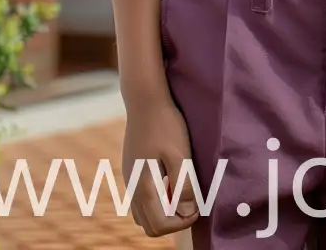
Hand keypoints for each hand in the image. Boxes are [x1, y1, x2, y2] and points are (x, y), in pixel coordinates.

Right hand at [122, 89, 198, 236]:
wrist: (145, 98)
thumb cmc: (165, 125)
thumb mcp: (181, 155)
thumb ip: (183, 186)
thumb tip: (186, 212)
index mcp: (143, 187)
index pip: (159, 226)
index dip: (181, 223)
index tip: (196, 206)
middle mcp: (132, 187)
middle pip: (149, 226)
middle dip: (172, 222)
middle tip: (188, 202)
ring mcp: (129, 178)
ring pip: (143, 214)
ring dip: (162, 213)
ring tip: (178, 192)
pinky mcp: (131, 169)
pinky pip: (141, 199)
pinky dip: (156, 201)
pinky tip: (168, 180)